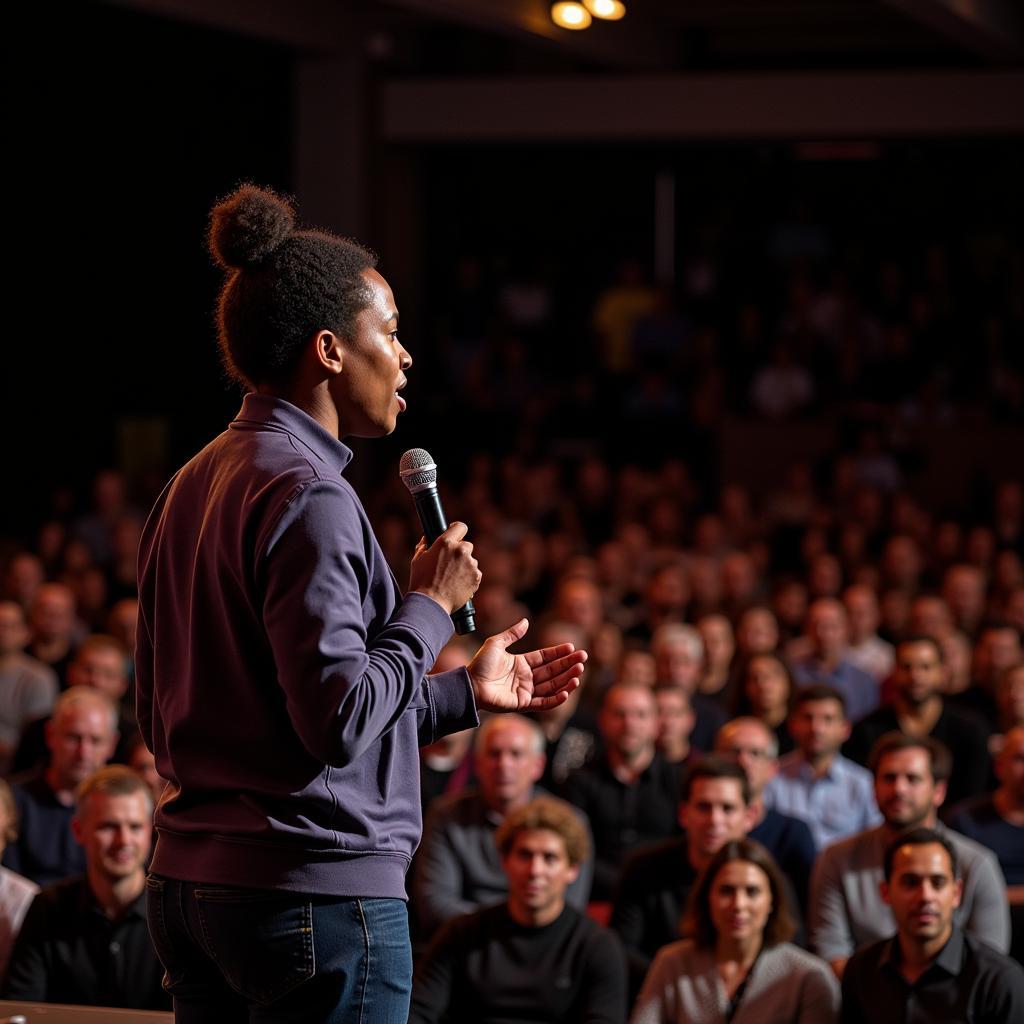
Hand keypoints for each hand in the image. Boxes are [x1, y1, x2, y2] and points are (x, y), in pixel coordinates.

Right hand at [409, 522, 481, 614]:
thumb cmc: (421, 581)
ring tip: (452, 579)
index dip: (457, 531)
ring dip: (465, 566)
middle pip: (466, 545)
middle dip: (460, 553)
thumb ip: (424, 546)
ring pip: (471, 561)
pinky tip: (458, 585)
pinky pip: (475, 573)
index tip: (456, 535)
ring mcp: (470, 564)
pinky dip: (469, 578)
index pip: (460, 526)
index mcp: (446, 542)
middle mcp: (461, 550)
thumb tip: (427, 539)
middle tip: (449, 565)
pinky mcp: (476, 577)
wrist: (431, 604)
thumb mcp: (418, 559)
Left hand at [467, 618, 585, 712]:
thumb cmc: (480, 664)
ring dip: (566, 680)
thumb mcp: (496, 643)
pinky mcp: (523, 704)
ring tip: (579, 673)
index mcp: (521, 663)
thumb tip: (526, 621)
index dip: (559, 653)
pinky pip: (543, 702)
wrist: (470, 684)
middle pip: (553, 671)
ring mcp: (525, 691)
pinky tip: (566, 691)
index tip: (572, 648)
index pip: (545, 657)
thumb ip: (512, 634)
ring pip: (552, 686)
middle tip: (583, 659)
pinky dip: (556, 699)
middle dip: (568, 665)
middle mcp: (526, 677)